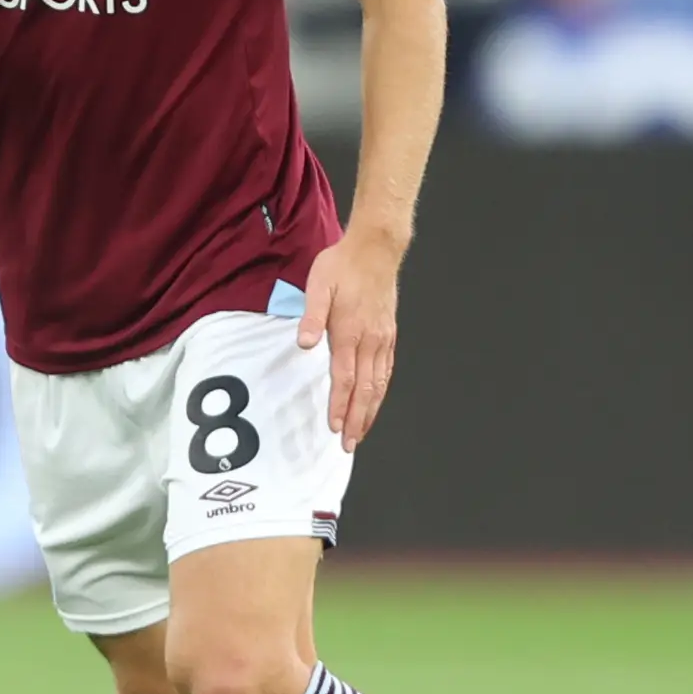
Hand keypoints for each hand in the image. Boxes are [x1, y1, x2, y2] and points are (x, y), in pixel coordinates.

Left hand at [297, 228, 402, 448]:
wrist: (376, 248)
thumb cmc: (343, 265)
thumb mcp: (319, 284)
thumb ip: (312, 316)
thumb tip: (304, 343)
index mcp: (350, 331)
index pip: (345, 377)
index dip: (340, 405)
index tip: (335, 427)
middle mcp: (370, 339)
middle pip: (365, 389)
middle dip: (357, 420)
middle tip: (349, 444)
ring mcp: (382, 338)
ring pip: (379, 384)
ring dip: (370, 411)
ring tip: (361, 433)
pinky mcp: (389, 334)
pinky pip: (387, 370)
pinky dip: (381, 391)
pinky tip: (375, 402)